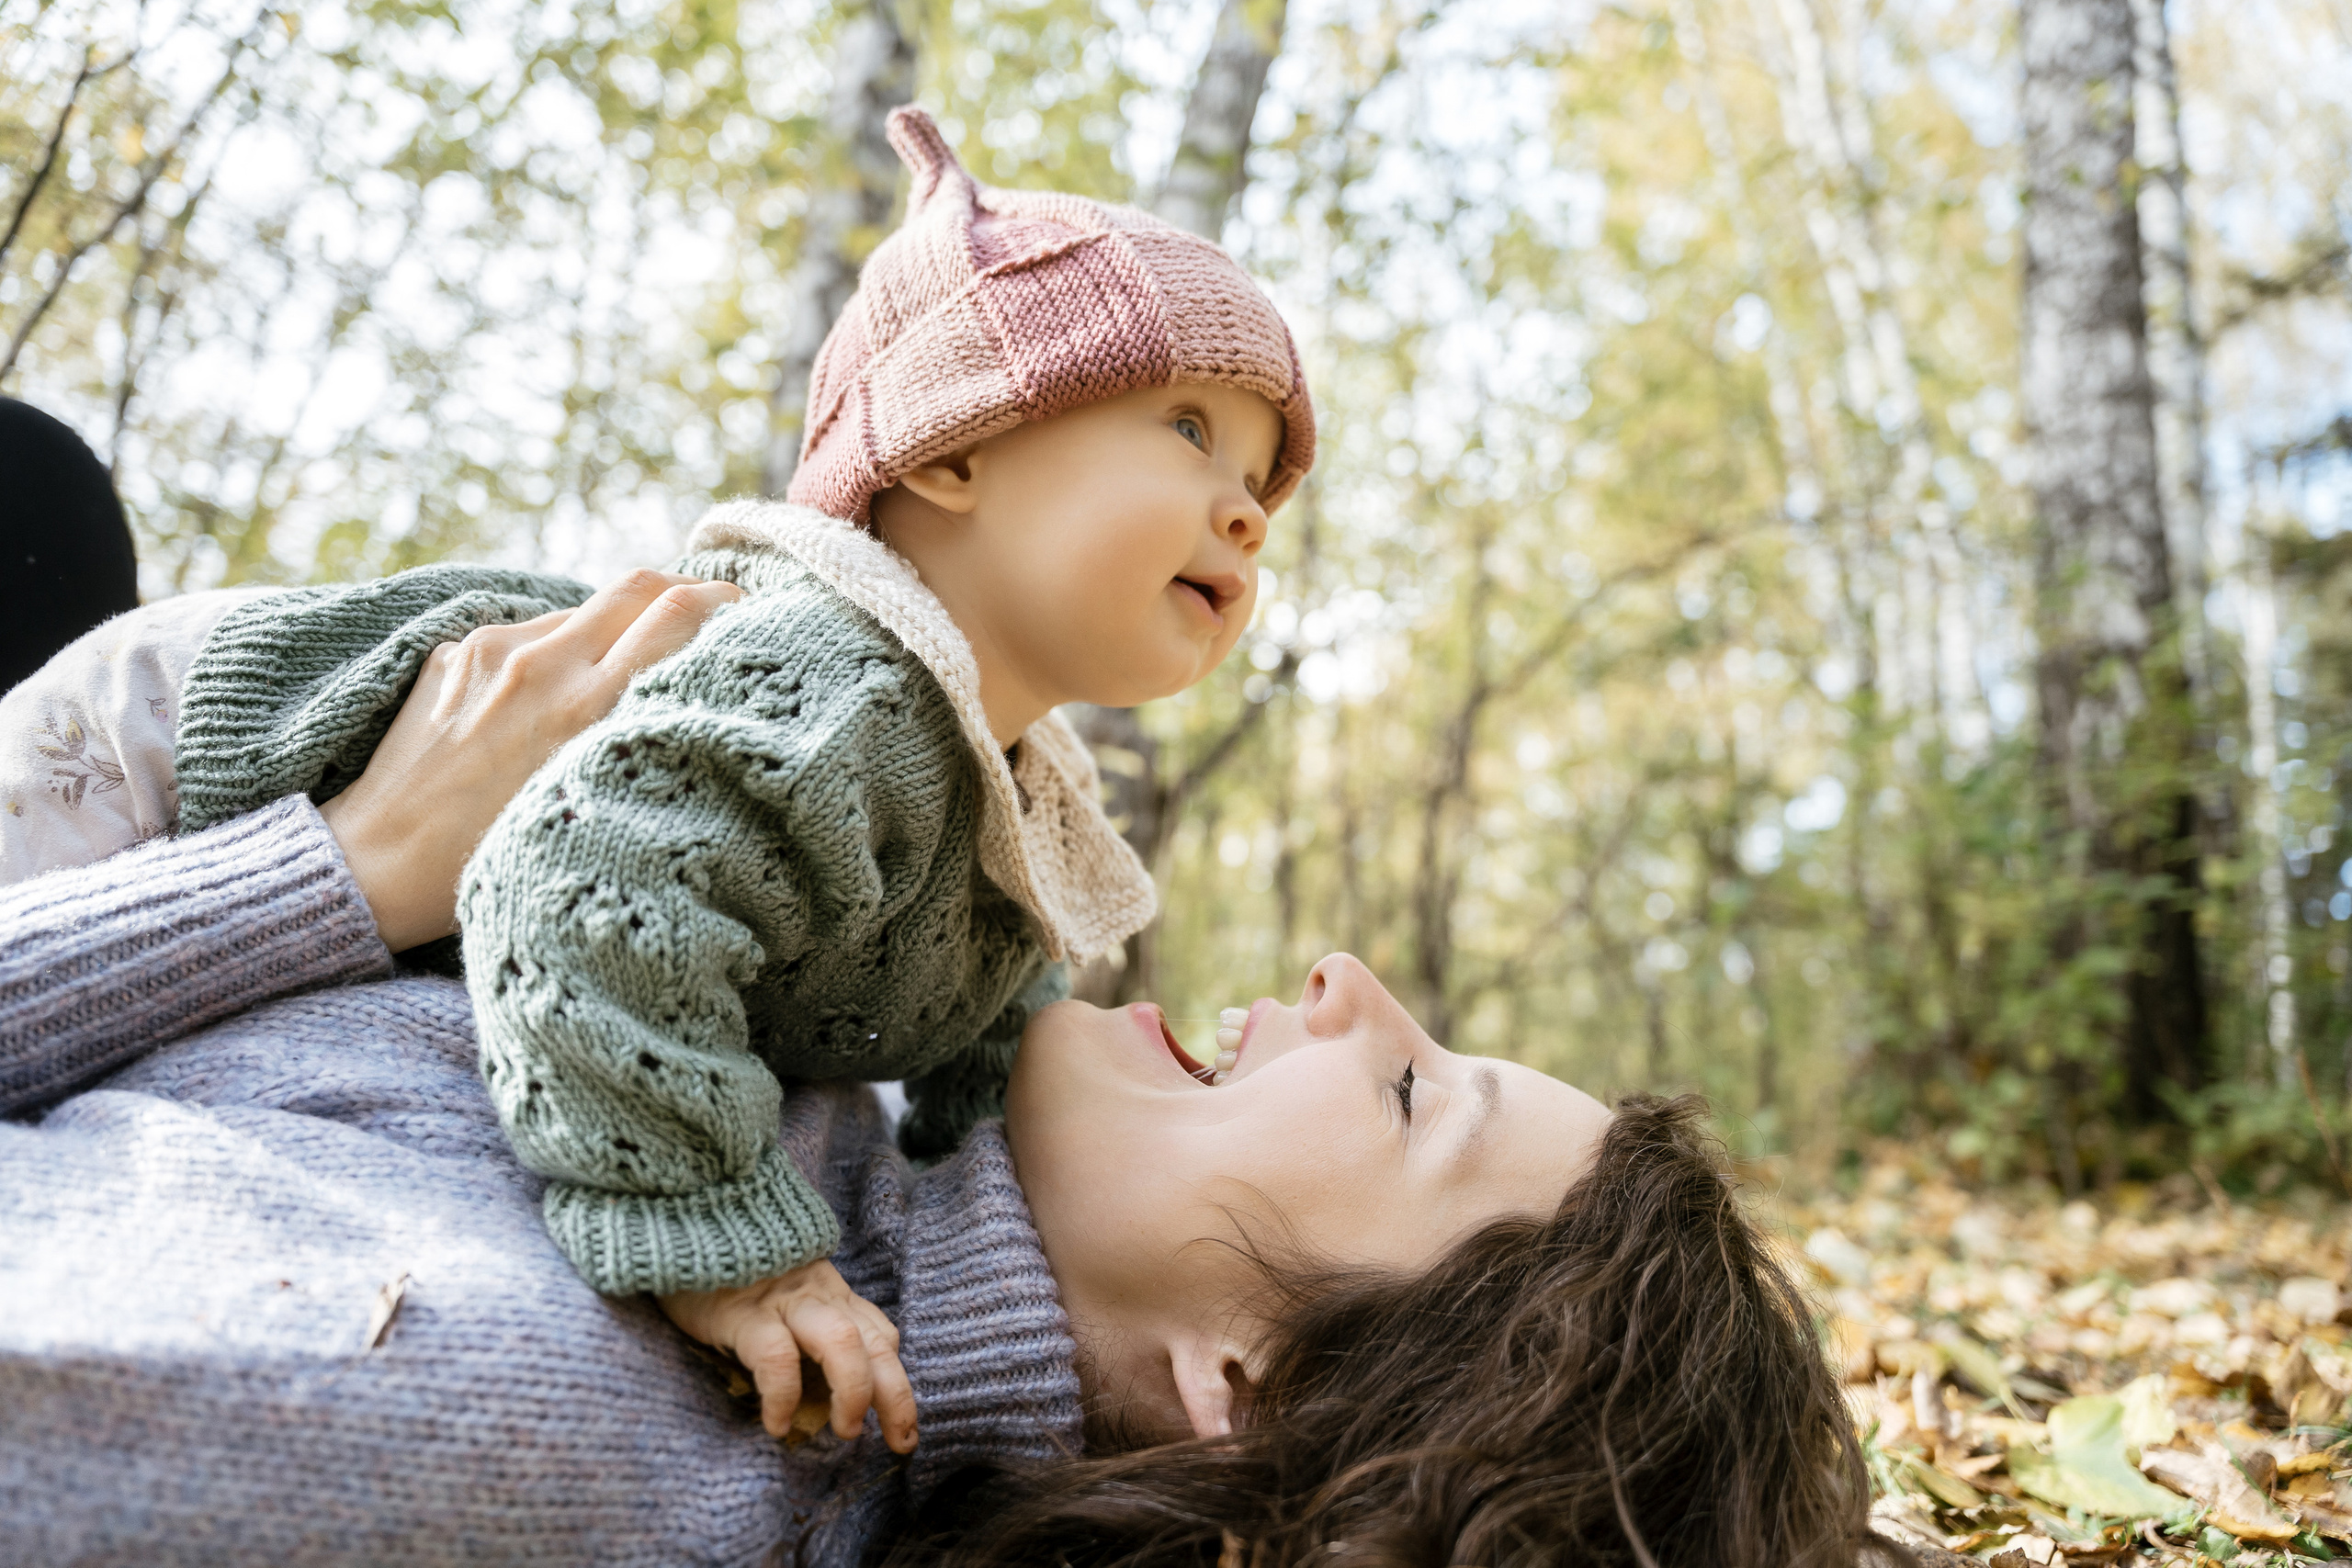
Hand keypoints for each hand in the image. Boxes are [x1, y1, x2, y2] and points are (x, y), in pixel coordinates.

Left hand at [318, 569, 740, 951]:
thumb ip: (636, 731)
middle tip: (707, 612)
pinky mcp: (454, 652)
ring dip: (609, 631)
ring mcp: (490, 651)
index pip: (676, 613)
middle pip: (637, 584)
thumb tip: (680, 681)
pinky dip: (548, 657)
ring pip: (578, 612)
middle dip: (682, 591)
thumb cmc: (494, 857)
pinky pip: (523, 636)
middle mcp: (540, 663)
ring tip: (609, 681)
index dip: (722, 601)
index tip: (744, 613)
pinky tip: (536, 709)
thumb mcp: (591, 798)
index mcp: (585, 707)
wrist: (381, 863)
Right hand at [659, 1259, 917, 1452]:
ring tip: (845, 1433)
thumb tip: (823, 1393)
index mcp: (831, 1296)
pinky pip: (778, 1357)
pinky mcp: (743, 1314)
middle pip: (876, 1343)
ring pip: (841, 1344)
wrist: (685, 1226)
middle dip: (896, 1396)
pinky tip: (777, 1425)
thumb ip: (809, 1328)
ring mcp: (784, 1302)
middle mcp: (819, 1296)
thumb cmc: (729, 1276)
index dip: (898, 1384)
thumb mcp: (783, 1297)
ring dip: (853, 1393)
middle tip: (899, 1442)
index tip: (902, 1428)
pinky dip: (784, 1396)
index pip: (881, 1337)